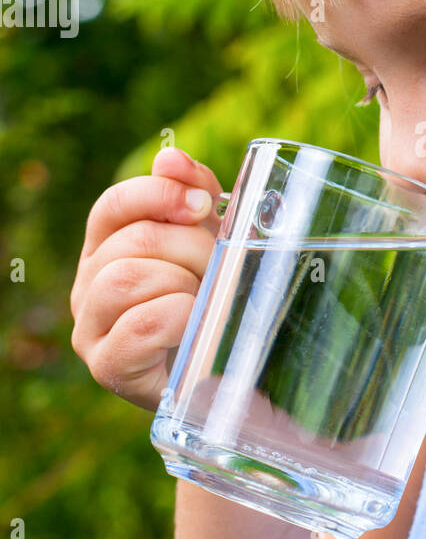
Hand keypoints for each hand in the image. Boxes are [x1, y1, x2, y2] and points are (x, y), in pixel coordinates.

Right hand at [70, 147, 223, 411]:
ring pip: (129, 279)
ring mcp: (91, 328)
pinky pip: (142, 325)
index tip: (204, 204)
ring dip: (184, 282)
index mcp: (107, 250)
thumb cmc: (212, 306)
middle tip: (220, 269)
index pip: (113, 205)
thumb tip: (169, 157)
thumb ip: (193, 197)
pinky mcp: (108, 366)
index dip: (158, 195)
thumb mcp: (210, 245)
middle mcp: (88, 286)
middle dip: (191, 248)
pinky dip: (179, 316)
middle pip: (133, 242)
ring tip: (206, 300)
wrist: (223, 381)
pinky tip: (196, 322)